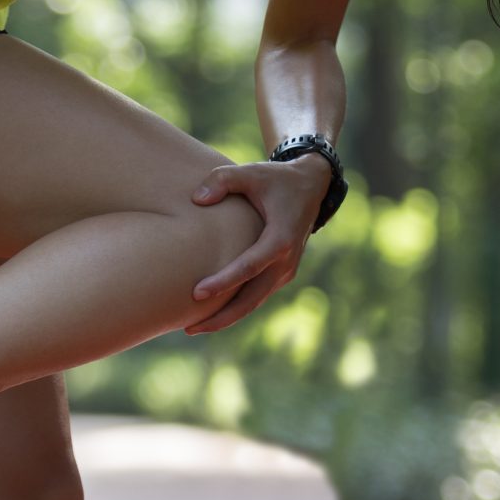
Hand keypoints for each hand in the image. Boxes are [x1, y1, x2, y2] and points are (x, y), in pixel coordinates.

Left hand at [184, 155, 327, 334]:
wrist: (310, 187)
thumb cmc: (275, 179)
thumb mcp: (250, 171)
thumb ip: (222, 180)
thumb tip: (197, 199)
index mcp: (280, 238)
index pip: (249, 267)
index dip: (223, 282)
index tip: (196, 293)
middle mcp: (286, 261)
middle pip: (251, 298)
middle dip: (221, 317)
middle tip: (189, 328)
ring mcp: (285, 271)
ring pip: (254, 303)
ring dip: (226, 318)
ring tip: (192, 328)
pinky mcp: (280, 274)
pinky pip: (257, 297)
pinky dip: (236, 309)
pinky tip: (211, 316)